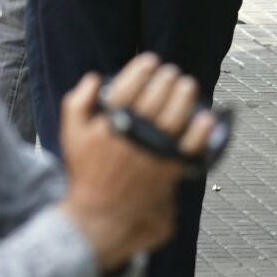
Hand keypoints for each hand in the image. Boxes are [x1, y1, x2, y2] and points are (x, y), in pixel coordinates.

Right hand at [58, 54, 216, 270]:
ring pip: (173, 117)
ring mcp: (151, 154)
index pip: (126, 88)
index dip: (140, 70)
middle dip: (166, 80)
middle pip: (154, 99)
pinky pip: (189, 146)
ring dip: (183, 97)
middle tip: (173, 72)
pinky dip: (199, 131)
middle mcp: (130, 137)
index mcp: (107, 125)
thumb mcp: (71, 135)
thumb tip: (93, 77)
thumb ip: (78, 103)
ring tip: (187, 85)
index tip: (150, 61)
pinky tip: (206, 117)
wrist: (98, 215)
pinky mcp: (168, 171)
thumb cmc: (86, 173)